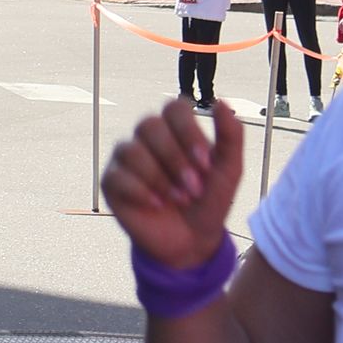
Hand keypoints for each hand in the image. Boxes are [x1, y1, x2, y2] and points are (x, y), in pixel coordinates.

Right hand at [102, 97, 242, 270]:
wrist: (192, 241)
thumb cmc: (209, 202)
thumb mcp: (228, 171)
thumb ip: (231, 136)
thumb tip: (222, 101)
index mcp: (175, 130)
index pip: (174, 109)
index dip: (188, 133)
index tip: (205, 164)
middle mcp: (147, 138)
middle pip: (149, 126)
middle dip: (175, 159)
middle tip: (194, 189)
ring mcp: (125, 158)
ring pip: (131, 150)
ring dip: (160, 178)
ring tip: (179, 200)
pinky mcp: (111, 181)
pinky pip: (118, 176)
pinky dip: (141, 192)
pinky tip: (156, 205)